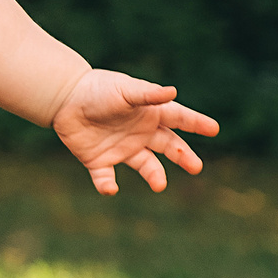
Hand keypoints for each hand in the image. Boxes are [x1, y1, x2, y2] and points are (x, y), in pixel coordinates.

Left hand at [49, 70, 217, 194]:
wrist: (63, 98)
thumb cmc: (97, 89)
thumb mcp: (124, 90)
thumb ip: (147, 94)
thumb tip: (172, 92)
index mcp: (149, 113)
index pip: (178, 118)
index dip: (196, 123)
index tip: (214, 129)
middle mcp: (140, 133)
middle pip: (169, 146)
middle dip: (183, 156)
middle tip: (196, 167)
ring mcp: (122, 149)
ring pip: (145, 166)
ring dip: (154, 175)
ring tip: (160, 184)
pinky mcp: (99, 161)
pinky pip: (106, 178)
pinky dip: (107, 185)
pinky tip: (110, 189)